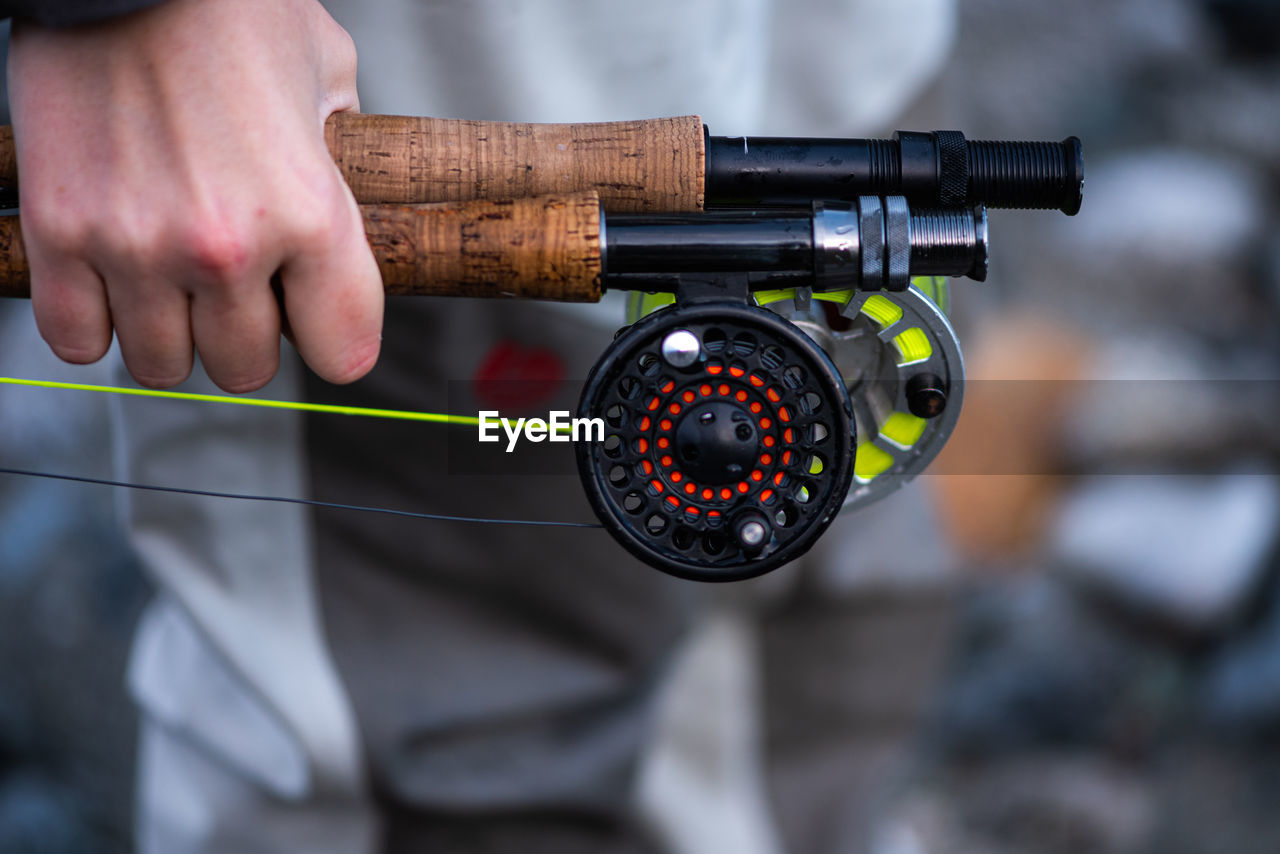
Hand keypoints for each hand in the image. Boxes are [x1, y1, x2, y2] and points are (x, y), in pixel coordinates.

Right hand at [7, 0, 382, 391]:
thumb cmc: (230, 11)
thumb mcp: (328, 76)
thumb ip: (345, 159)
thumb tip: (354, 196)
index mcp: (310, 214)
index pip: (343, 355)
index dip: (331, 337)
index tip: (313, 316)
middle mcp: (226, 246)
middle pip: (247, 370)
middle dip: (247, 336)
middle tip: (237, 285)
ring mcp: (136, 246)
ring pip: (163, 365)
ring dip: (173, 333)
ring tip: (173, 278)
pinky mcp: (59, 234)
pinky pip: (78, 341)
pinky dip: (95, 323)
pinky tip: (114, 280)